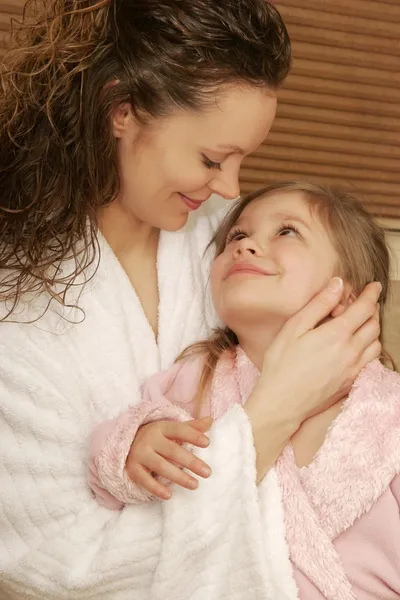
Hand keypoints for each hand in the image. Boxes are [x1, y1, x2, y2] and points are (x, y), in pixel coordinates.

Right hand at [126, 417, 212, 499]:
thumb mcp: (171, 429)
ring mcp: (140, 454)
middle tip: (208, 472)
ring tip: (195, 485)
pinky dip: (156, 488)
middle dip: (191, 462)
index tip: (207, 443)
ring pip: (161, 466)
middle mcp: (150, 439)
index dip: (193, 435)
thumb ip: (191, 427)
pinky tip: (169, 495)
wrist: (126, 442)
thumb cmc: (157, 437)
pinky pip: (145, 480)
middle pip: (173, 451)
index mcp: (161, 427)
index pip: (179, 430)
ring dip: (178, 477)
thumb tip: (210, 420)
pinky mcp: (133, 468)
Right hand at [245, 278, 380, 479]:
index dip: (371, 294)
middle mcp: (351, 352)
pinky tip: (356, 347)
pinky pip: (369, 361)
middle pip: (374, 325)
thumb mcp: (294, 328)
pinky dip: (369, 348)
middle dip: (373, 310)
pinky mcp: (350, 383)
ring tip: (361, 323)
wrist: (282, 403)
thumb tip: (338, 285)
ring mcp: (353, 369)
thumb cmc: (282, 364)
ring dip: (373, 329)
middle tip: (365, 302)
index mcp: (338, 335)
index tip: (374, 286)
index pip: (365, 308)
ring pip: (376, 344)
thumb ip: (319, 304)